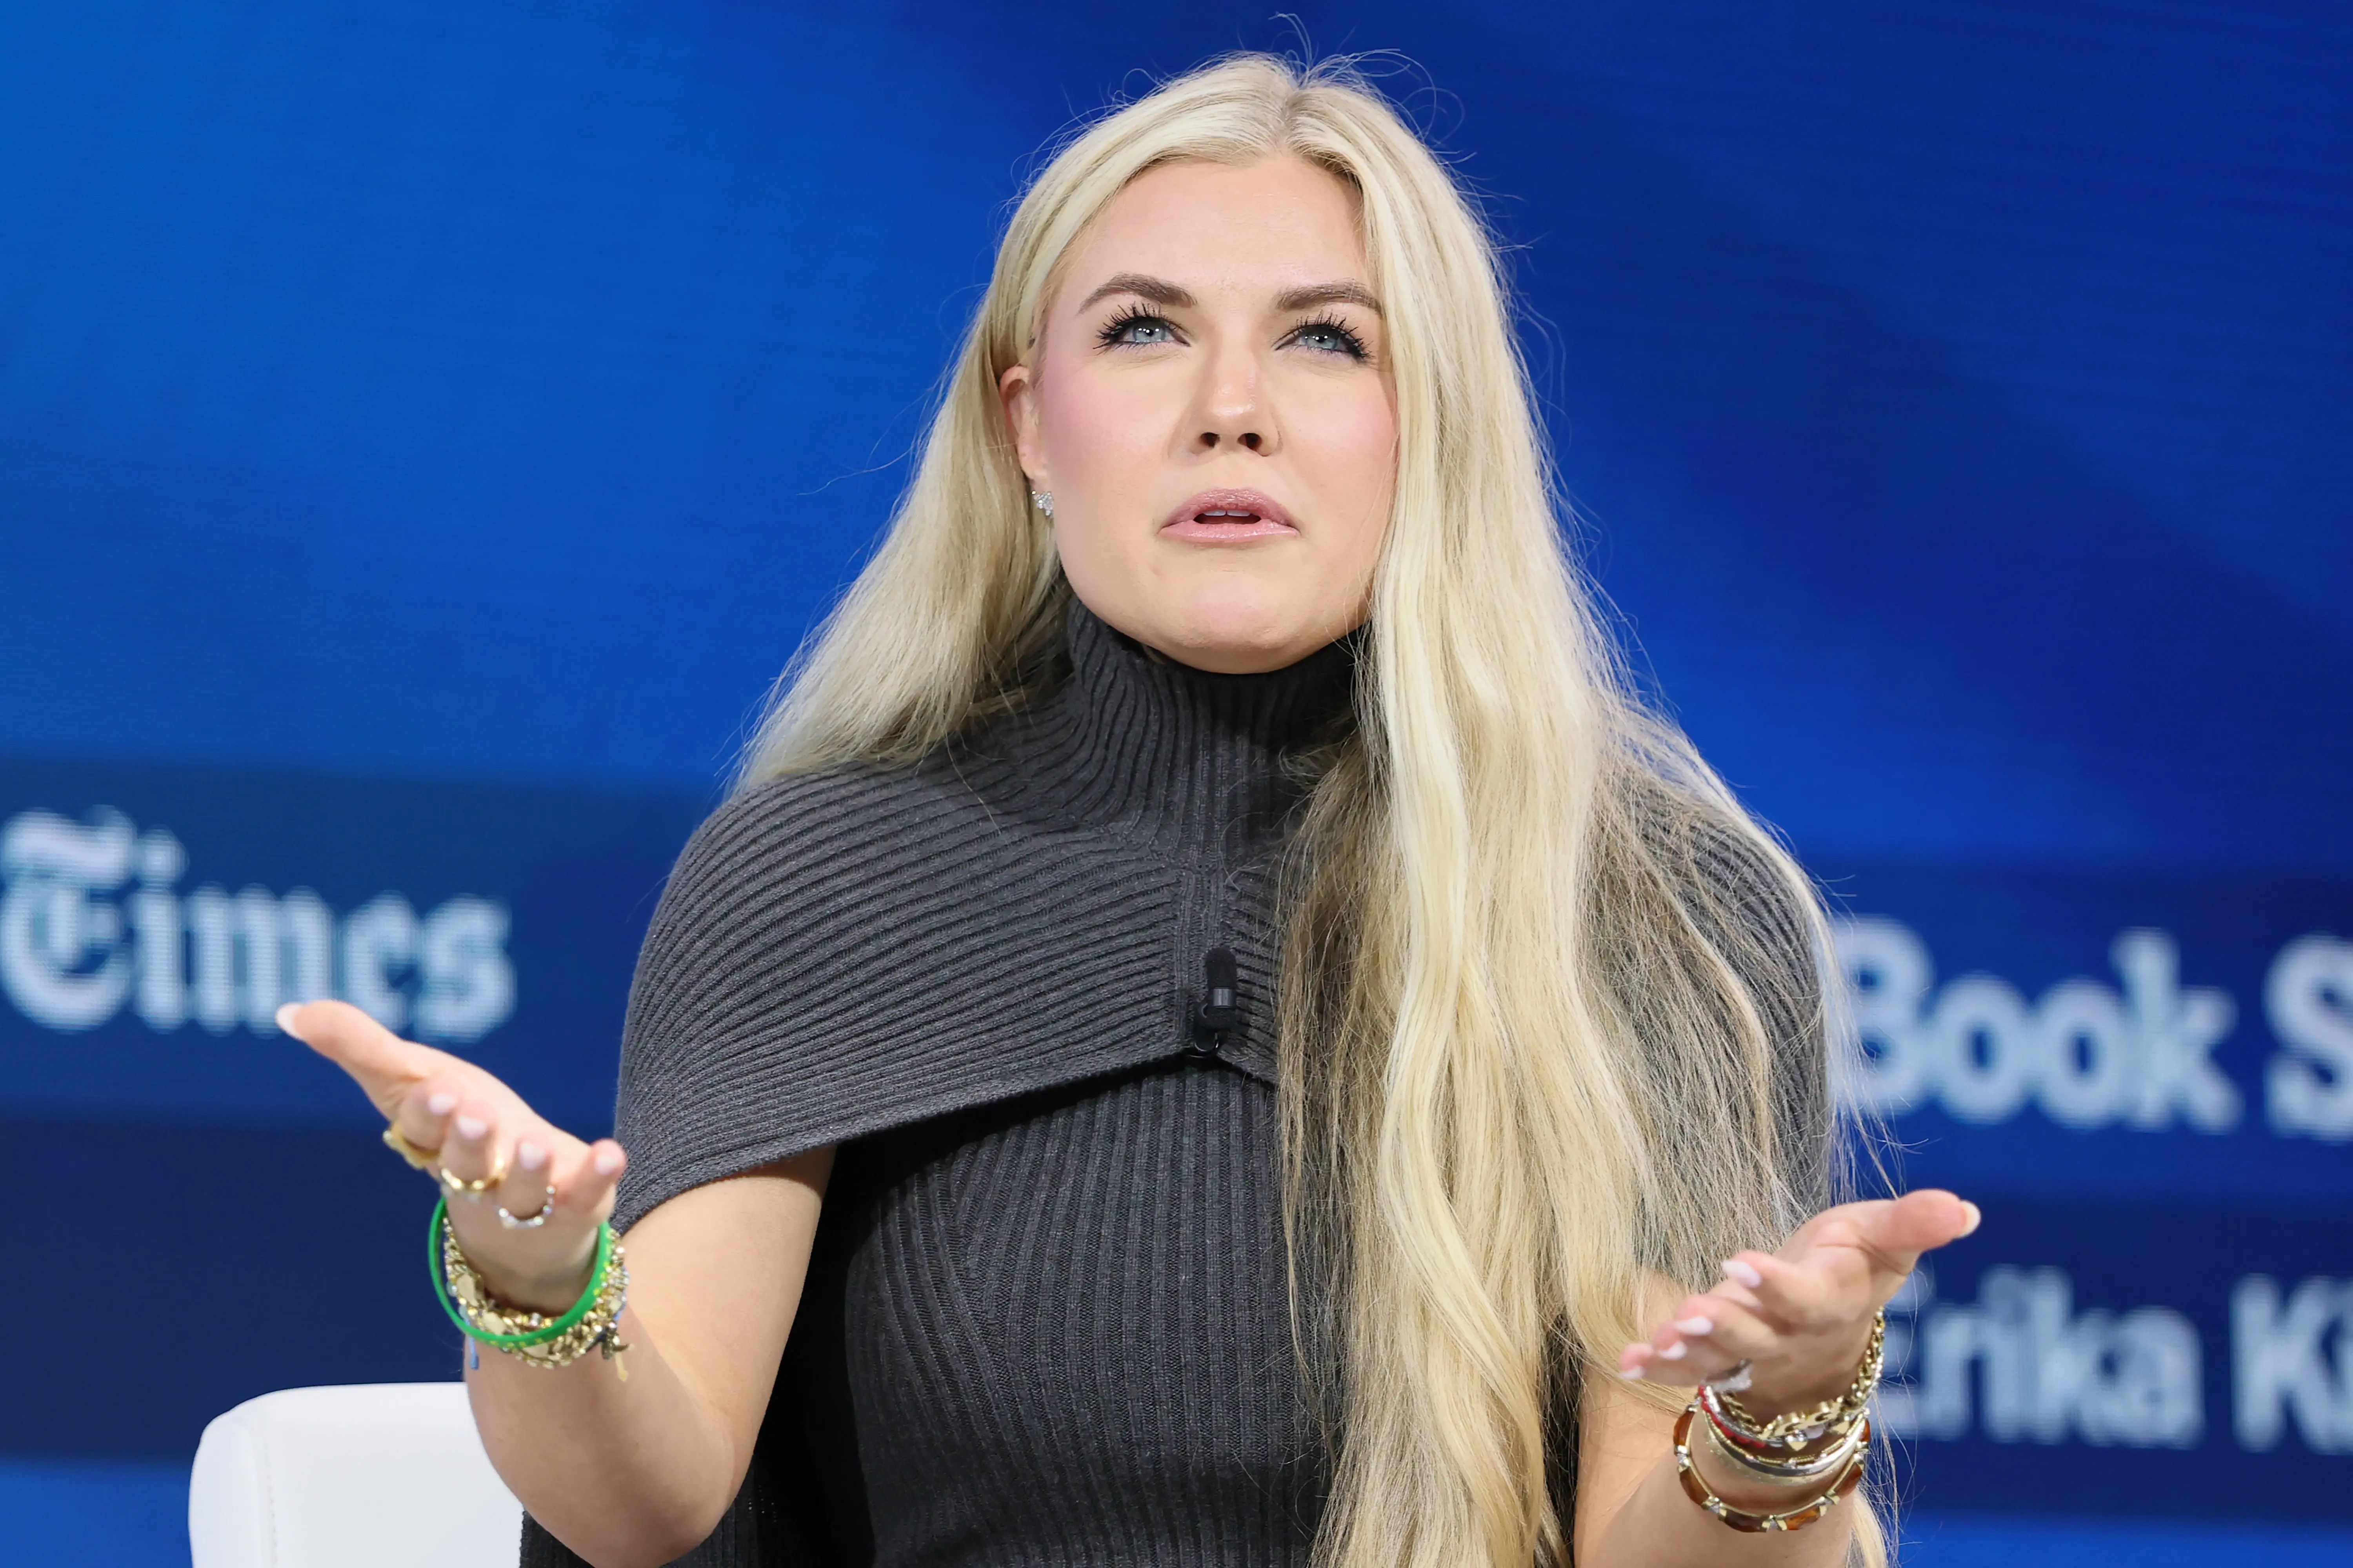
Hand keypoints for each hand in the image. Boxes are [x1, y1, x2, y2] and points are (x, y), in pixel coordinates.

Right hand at [279, 999, 627, 1313]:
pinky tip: (610, 1152)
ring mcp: (524, 1200)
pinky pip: (585, 1195)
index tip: (435, 1085)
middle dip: (467, 1141)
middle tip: (474, 1114)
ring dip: (525, 1168)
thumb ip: (360, 1049)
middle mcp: (475, 1177)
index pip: (421, 1128)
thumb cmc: (461, 1138)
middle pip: (465, 1162)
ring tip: (533, 1146)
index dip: (428, 1111)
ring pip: (520, 1190)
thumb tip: (290, 1012)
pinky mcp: (574, 1207)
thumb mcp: (415, 1085)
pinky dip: (597, 1176)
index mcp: (433, 1144)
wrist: (522, 1232)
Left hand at [1616, 1188, 1979, 1415]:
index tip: (1741, 1260)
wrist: (1827, 1335)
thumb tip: (1965, 1209)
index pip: (1806, 1300)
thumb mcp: (1882, 1239)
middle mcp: (1788, 1337)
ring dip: (1691, 1351)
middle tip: (1691, 1311)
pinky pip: (1687, 1370)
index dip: (1778, 1286)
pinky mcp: (1718, 1361)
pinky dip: (1658, 1365)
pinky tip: (1628, 1360)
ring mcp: (1751, 1355)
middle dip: (1725, 1326)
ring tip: (1663, 1333)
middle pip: (1757, 1337)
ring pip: (1721, 1360)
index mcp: (1829, 1303)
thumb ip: (1913, 1224)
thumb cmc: (1853, 1267)